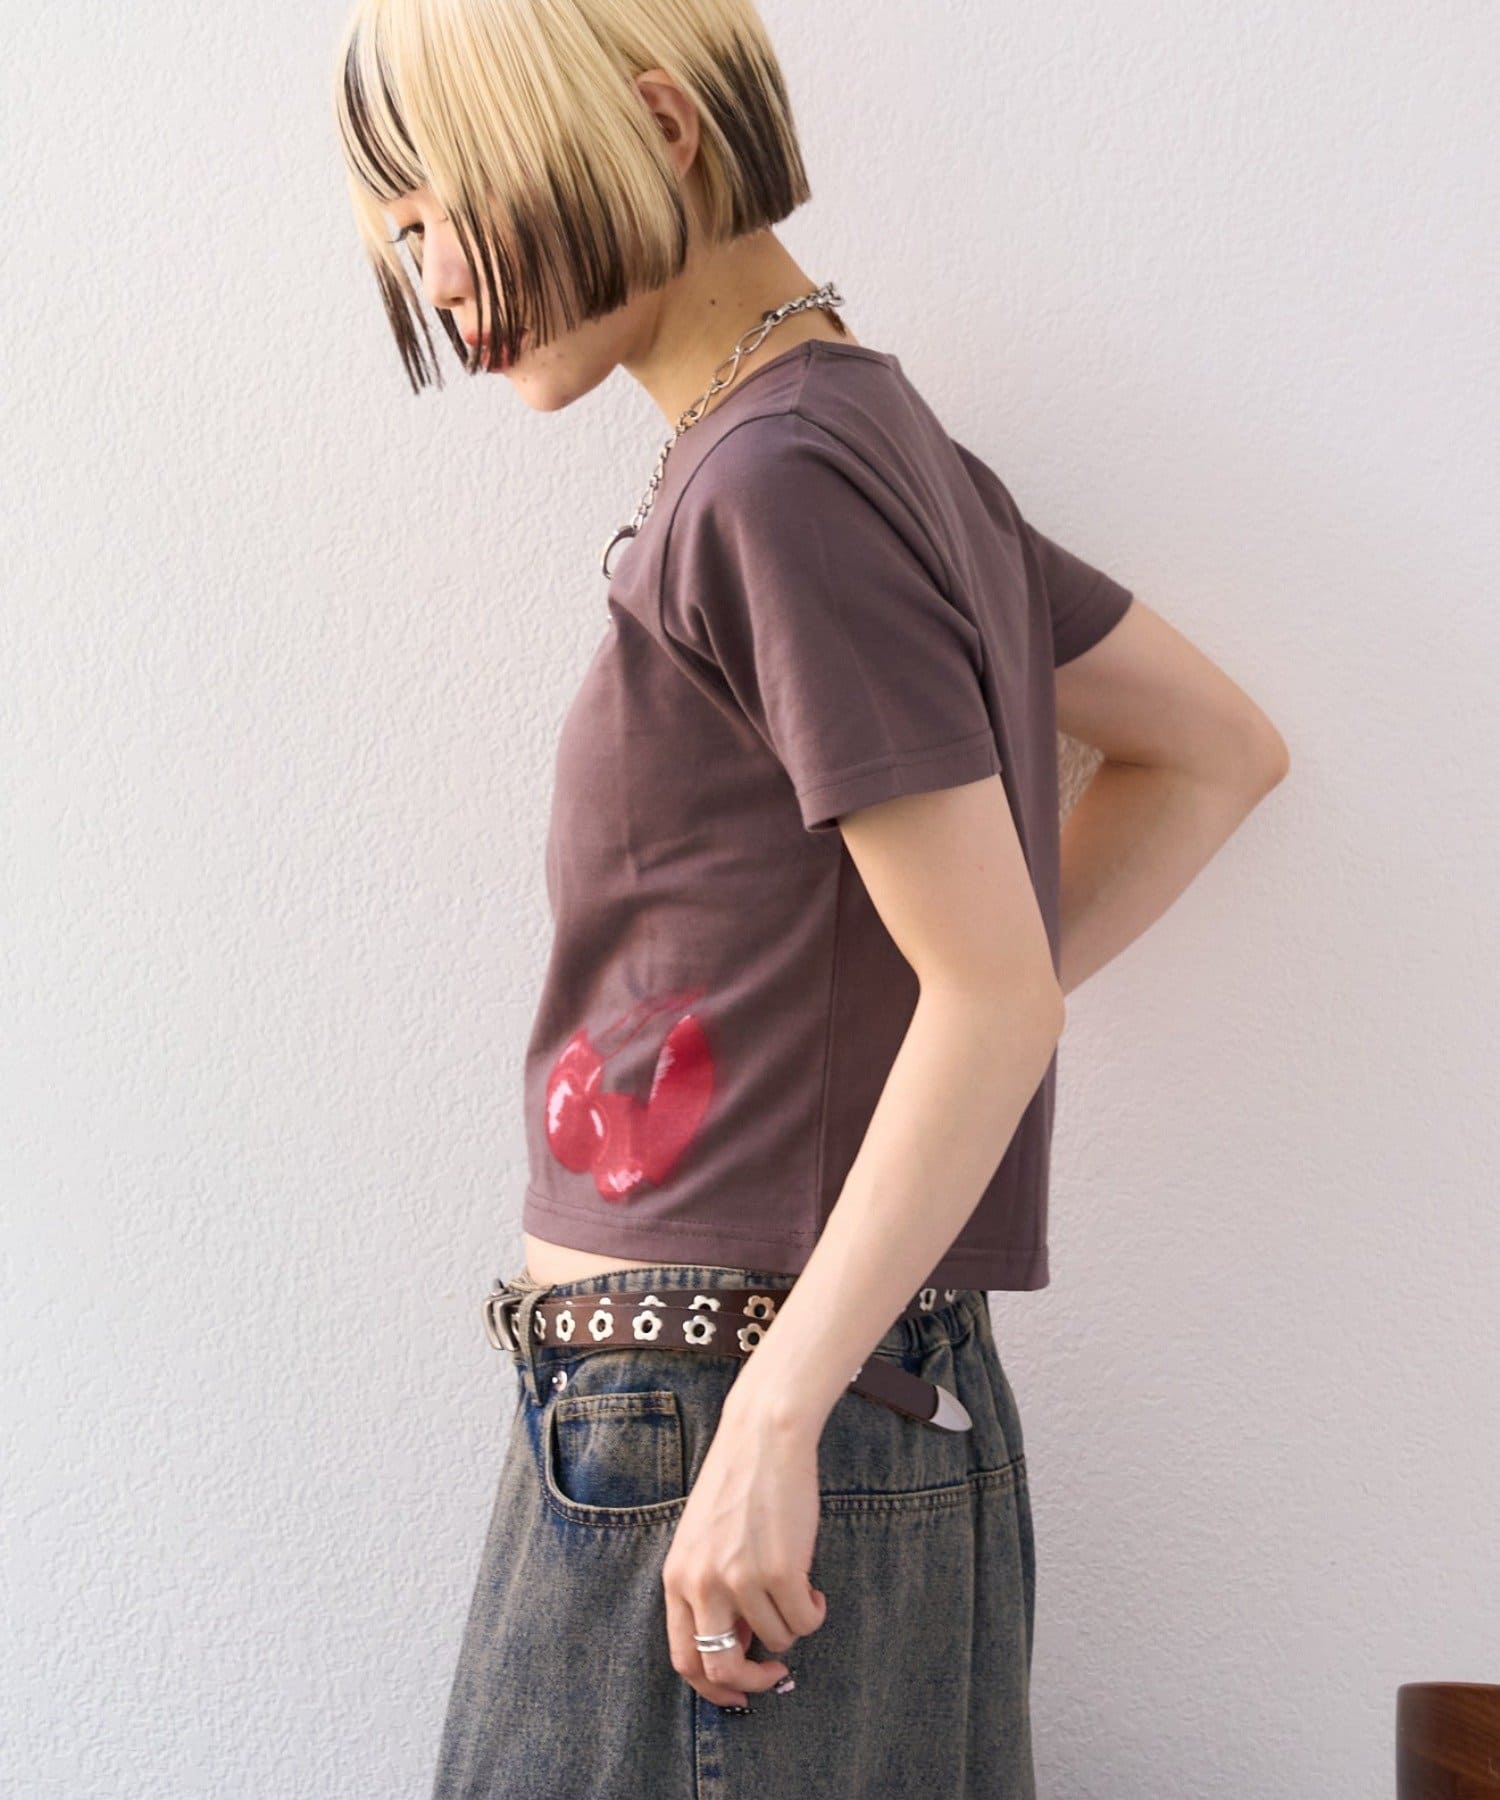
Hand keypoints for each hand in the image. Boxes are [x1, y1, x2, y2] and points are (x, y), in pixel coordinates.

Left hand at [661, 1397, 829, 1705]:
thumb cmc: (738, 1484)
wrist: (763, 1436)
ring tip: (799, 1594)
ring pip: (775, 1640)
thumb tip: (738, 1648)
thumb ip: (710, 1592)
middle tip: (775, 1672)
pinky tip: (813, 1587)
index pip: (684, 1659)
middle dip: (753, 1682)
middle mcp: (702, 1584)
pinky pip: (805, 1620)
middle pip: (722, 1669)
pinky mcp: (781, 1570)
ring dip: (792, 1627)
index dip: (713, 1687)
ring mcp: (740, 1579)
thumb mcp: (704, 1542)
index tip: (739, 1691)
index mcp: (678, 1578)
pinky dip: (814, 1612)